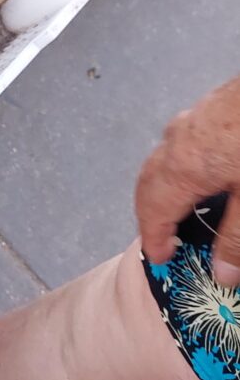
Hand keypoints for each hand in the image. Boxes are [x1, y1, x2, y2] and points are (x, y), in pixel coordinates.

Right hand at [135, 75, 239, 284]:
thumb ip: (237, 237)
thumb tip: (222, 273)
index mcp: (183, 169)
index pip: (154, 212)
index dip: (154, 239)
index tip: (160, 258)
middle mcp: (177, 142)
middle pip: (148, 183)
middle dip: (150, 213)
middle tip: (162, 237)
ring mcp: (191, 119)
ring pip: (162, 159)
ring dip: (162, 187)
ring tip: (177, 206)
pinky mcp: (209, 106)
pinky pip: (180, 143)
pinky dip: (178, 166)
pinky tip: (202, 169)